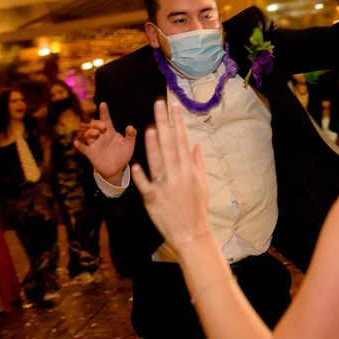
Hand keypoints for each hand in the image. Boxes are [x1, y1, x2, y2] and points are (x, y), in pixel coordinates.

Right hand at [74, 102, 135, 180]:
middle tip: (103, 127)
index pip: (106, 119)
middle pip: (94, 125)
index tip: (103, 104)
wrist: (117, 169)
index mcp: (110, 132)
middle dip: (97, 123)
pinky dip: (79, 145)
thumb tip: (130, 127)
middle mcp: (101, 136)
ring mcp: (95, 144)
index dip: (104, 112)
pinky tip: (76, 142)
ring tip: (96, 133)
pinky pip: (83, 148)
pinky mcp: (92, 154)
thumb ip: (131, 135)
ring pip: (88, 134)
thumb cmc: (122, 154)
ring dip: (90, 132)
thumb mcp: (129, 144)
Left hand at [132, 100, 209, 252]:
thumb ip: (199, 163)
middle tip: (158, 106)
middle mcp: (177, 175)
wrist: (191, 233)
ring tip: (149, 129)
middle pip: (169, 145)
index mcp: (188, 170)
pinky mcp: (153, 200)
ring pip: (158, 163)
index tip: (174, 107)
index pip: (182, 141)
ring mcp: (165, 187)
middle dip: (164, 124)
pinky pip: (145, 186)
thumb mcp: (203, 184)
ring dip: (153, 146)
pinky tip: (135, 165)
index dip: (178, 123)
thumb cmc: (197, 207)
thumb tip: (197, 145)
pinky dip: (141, 177)